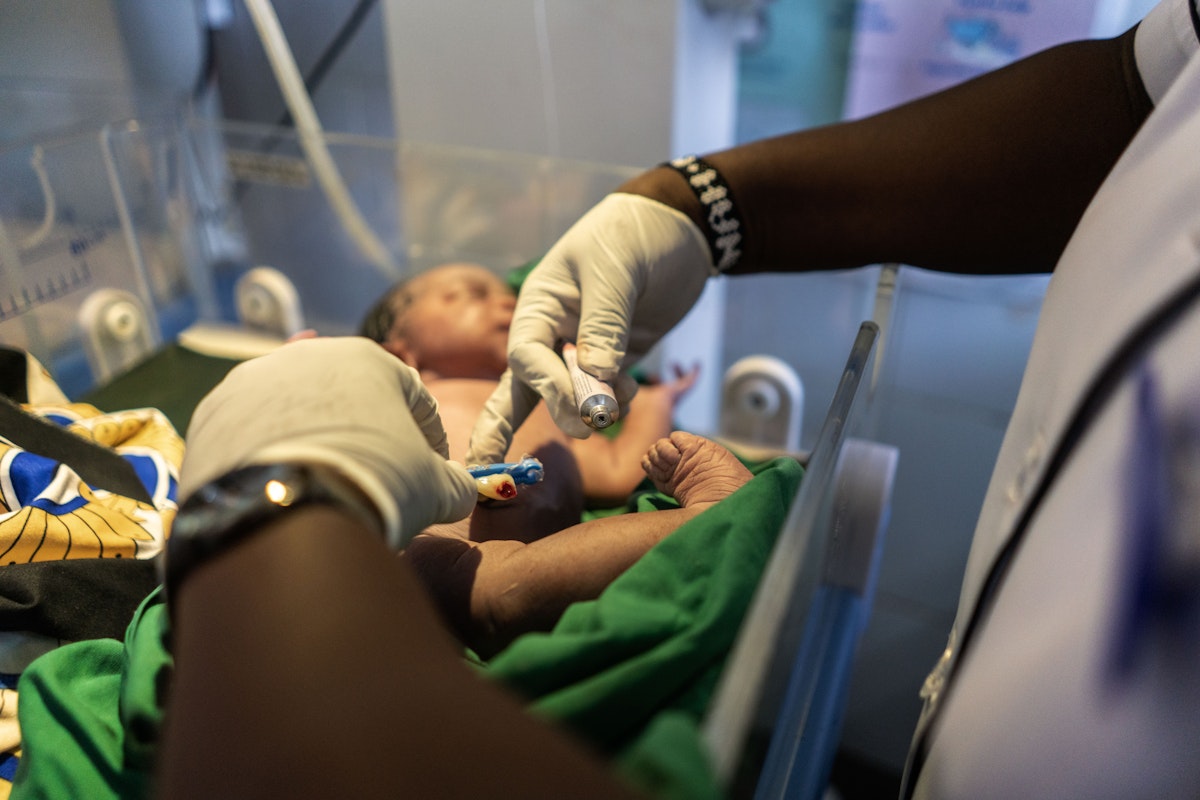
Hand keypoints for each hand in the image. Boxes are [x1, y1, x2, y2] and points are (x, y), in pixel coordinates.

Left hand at [180, 337, 476, 549]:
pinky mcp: (209, 417)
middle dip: (365, 436)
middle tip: (375, 480)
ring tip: (323, 488)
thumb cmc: (375, 486)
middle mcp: (305, 357)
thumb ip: (456, 484)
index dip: (430, 437)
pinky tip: (279, 490)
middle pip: (348, 399)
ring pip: (293, 413)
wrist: (283, 518)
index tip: (433, 470)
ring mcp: (250, 383)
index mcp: (369, 359)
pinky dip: (266, 458)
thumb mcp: (436, 490)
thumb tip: (459, 490)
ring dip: (312, 443)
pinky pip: (248, 436)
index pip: (413, 396)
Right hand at [467, 193, 710, 463]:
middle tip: (493, 469)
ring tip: (616, 404)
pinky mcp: (611, 363)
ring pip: (564, 398)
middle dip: (501, 428)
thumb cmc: (636, 235)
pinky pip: (604, 395)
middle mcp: (551, 333)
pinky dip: (617, 401)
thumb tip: (597, 378)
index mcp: (538, 305)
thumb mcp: (617, 269)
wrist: (681, 230)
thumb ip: (604, 324)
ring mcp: (580, 351)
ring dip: (588, 412)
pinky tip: (634, 387)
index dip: (549, 387)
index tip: (580, 410)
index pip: (528, 356)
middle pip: (519, 388)